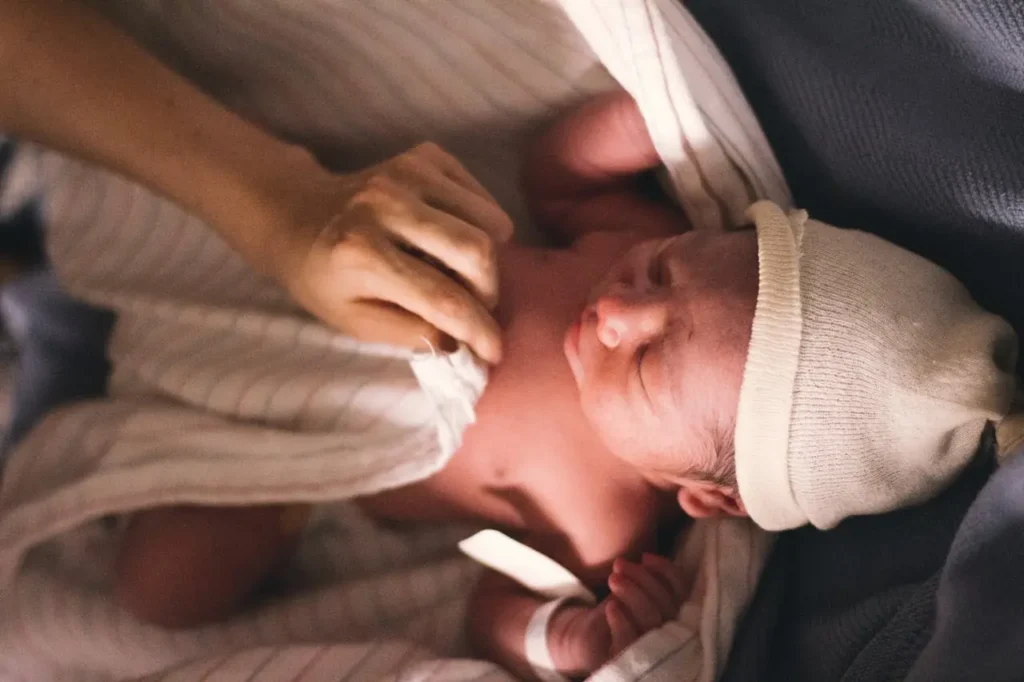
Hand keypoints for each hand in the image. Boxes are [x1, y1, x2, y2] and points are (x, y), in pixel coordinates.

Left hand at [275, 142, 513, 363]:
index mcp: (363, 255)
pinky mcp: (424, 155)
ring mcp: (407, 173)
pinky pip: (480, 197)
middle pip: (476, 252)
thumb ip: (410, 334)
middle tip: (477, 309)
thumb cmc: (322, 277)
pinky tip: (457, 241)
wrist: (295, 214)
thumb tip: (463, 342)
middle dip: (489, 291)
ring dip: (487, 259)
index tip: (496, 352)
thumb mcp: (354, 322)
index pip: (444, 299)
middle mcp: (386, 205)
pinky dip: (483, 225)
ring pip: (487, 221)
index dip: (479, 330)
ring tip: (464, 276)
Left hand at [547, 554, 687, 675]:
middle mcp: (670, 637)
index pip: (681, 592)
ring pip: (652, 620)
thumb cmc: (615, 614)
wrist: (587, 642)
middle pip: (666, 605)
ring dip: (633, 594)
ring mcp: (651, 651)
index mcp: (674, 617)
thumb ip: (644, 581)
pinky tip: (611, 607)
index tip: (645, 557)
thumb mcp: (631, 592)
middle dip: (643, 578)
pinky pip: (630, 641)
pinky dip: (622, 621)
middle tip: (619, 564)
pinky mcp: (627, 661)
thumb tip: (646, 560)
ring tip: (613, 579)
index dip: (667, 572)